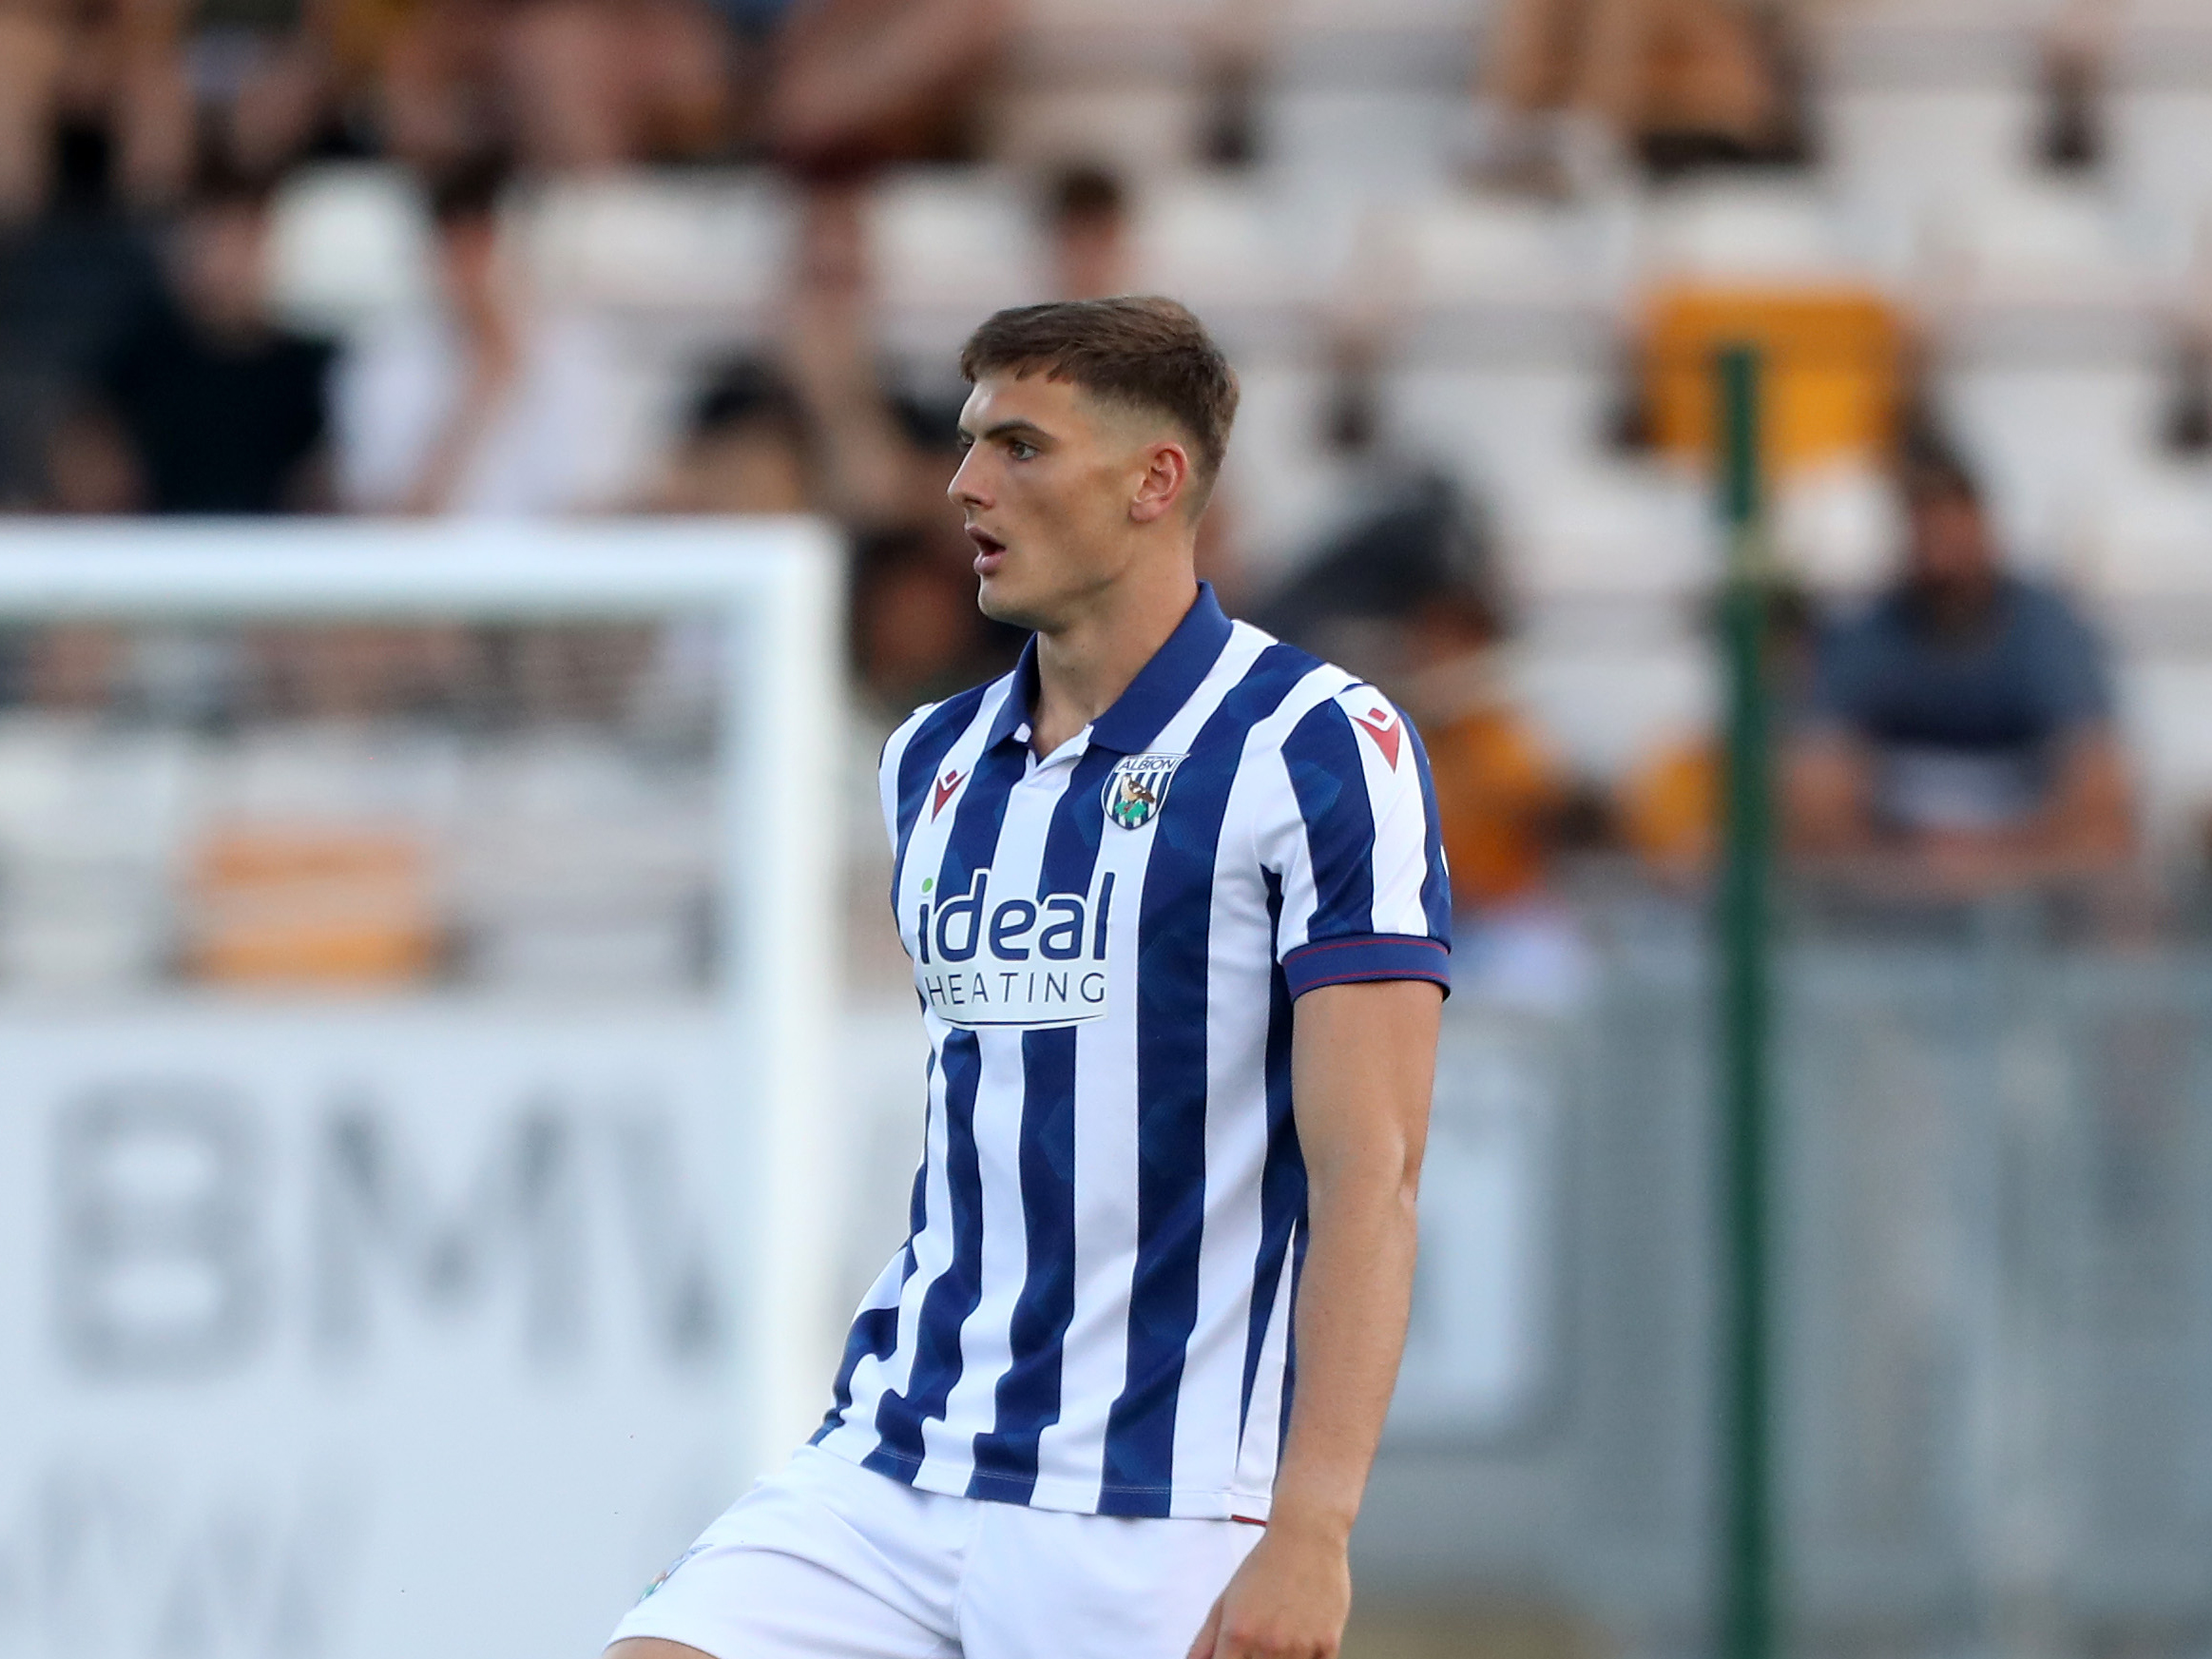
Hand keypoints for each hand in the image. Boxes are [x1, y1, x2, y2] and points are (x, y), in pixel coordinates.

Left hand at [1186, 1515, 1351, 1658]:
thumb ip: (1204, 1642)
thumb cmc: (1265, 1565)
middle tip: (1257, 1645)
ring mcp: (1300, 1647)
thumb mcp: (1224, 1601)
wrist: (1306, 1537)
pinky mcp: (1327, 1644)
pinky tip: (1299, 1644)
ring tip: (1278, 1640)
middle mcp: (1268, 1645)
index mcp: (1238, 1634)